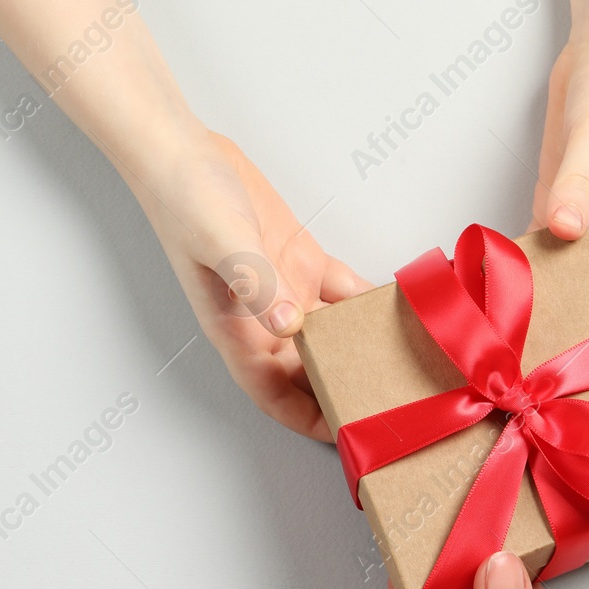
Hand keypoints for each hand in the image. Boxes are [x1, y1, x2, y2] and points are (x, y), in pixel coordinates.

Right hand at [126, 128, 370, 440]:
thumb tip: (286, 324)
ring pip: (332, 336)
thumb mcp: (221, 243)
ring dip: (363, 349)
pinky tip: (397, 308)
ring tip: (405, 362)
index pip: (272, 392)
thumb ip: (255, 283)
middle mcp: (264, 319)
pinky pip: (343, 294)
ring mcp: (286, 290)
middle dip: (344, 390)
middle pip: (310, 372)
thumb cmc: (184, 201)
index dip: (306, 419)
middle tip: (393, 401)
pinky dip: (368, 302)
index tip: (346, 437)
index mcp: (236, 329)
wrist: (183, 151)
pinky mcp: (301, 261)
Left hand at [531, 0, 588, 353]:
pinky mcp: (556, 205)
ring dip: (550, 313)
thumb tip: (563, 230)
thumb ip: (579, 185)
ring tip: (521, 358)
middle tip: (555, 387)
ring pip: (569, 283)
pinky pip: (540, 253)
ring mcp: (584, 222)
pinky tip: (497, 302)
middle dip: (585, 341)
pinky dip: (523, 276)